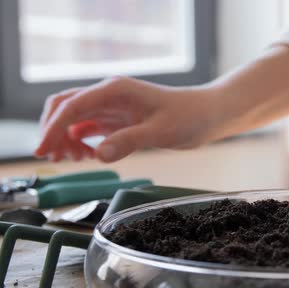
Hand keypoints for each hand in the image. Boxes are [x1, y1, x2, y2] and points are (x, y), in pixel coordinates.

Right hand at [35, 77, 220, 162]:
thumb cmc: (190, 116)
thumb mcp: (161, 131)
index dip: (52, 128)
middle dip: (52, 131)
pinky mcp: (119, 119)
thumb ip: (129, 141)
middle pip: (64, 107)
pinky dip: (80, 141)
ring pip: (73, 118)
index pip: (72, 106)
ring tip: (74, 160)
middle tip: (55, 159)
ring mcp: (112, 107)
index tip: (42, 150)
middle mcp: (108, 95)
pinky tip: (88, 156)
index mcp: (115, 90)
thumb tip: (98, 155)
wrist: (209, 114)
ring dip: (65, 137)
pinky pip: (88, 127)